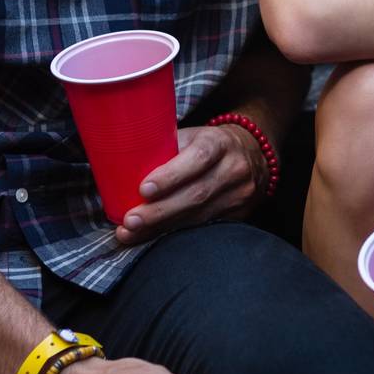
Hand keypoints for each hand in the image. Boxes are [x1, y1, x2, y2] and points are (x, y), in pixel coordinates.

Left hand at [114, 124, 266, 244]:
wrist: (252, 154)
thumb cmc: (209, 144)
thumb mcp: (193, 136)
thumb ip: (166, 148)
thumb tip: (120, 163)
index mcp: (219, 142)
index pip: (198, 158)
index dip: (171, 176)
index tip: (144, 189)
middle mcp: (233, 169)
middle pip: (196, 194)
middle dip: (159, 211)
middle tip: (130, 221)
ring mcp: (239, 195)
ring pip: (198, 216)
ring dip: (161, 227)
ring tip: (131, 232)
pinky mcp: (238, 216)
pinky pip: (203, 227)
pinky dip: (174, 233)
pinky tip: (152, 237)